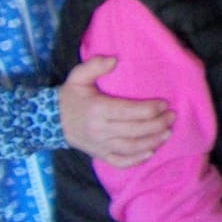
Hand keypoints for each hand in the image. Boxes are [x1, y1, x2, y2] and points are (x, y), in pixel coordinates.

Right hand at [59, 57, 175, 166]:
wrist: (50, 121)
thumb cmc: (71, 97)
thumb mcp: (77, 77)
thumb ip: (94, 65)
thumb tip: (114, 60)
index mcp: (97, 109)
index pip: (129, 111)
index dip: (150, 109)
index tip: (164, 104)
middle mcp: (99, 130)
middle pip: (134, 130)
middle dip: (157, 124)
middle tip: (172, 117)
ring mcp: (99, 145)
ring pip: (130, 147)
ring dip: (152, 142)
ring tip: (168, 133)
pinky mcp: (99, 155)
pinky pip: (119, 162)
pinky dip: (136, 160)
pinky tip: (150, 152)